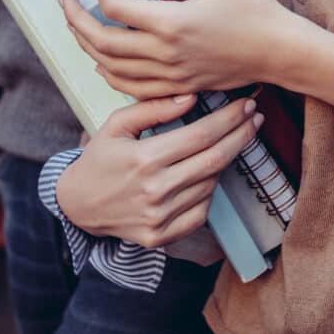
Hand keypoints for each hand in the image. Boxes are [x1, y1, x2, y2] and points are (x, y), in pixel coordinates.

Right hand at [53, 94, 260, 248]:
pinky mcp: (162, 237)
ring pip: (211, 184)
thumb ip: (152, 109)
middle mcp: (155, 190)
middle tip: (256, 117)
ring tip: (229, 141)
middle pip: (215, 159)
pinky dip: (209, 192)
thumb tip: (191, 96)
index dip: (229, 118)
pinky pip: (201, 212)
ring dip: (225, 161)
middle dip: (241, 135)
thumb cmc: (99, 159)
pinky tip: (208, 175)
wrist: (77, 206)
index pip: (201, 135)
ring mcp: (160, 217)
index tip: (246, 104)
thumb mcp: (116, 125)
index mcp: (144, 159)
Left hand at [63, 0, 303, 98]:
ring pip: (110, 68)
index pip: (114, 7)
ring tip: (76, 26)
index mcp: (171, 22)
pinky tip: (103, 62)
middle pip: (101, 42)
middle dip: (74, 19)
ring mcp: (169, 74)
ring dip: (86, 46)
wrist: (278, 51)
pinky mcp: (178, 86)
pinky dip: (109, 74)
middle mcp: (164, 53)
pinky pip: (131, 88)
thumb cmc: (254, 9)